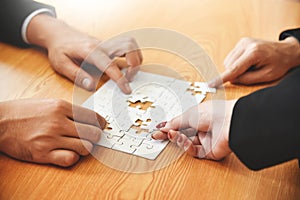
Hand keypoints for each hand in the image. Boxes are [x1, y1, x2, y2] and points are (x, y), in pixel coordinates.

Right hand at [0, 99, 105, 166]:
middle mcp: (58, 122)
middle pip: (93, 133)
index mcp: (61, 106)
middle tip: (92, 137)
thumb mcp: (49, 103)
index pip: (92, 116)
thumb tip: (89, 119)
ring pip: (85, 147)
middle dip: (96, 137)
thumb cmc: (24, 111)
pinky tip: (68, 153)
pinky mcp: (42, 154)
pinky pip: (70, 160)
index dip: (101, 123)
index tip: (102, 126)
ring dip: (86, 148)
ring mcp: (50, 139)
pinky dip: (73, 158)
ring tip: (80, 145)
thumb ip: (69, 110)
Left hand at [27, 14, 141, 93]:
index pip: (110, 65)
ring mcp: (107, 43)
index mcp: (90, 51)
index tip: (126, 89)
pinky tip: (127, 66)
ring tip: (130, 73)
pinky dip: (132, 55)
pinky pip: (127, 46)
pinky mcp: (109, 44)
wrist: (59, 34)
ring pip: (131, 44)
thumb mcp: (61, 64)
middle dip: (135, 64)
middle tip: (129, 78)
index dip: (120, 78)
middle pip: (128, 47)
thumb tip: (92, 86)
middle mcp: (102, 45)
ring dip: (136, 58)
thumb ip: (77, 75)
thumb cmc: (60, 49)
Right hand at [152, 100, 236, 159]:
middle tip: (157, 135)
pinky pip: (194, 151)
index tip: (159, 129)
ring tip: (170, 134)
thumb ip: (175, 122)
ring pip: (186, 143)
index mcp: (200, 117)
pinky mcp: (209, 152)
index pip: (182, 123)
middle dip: (170, 134)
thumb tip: (165, 127)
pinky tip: (182, 139)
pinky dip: (186, 146)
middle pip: (183, 134)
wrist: (230, 122)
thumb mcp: (189, 114)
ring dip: (177, 139)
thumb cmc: (214, 112)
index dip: (170, 126)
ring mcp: (207, 141)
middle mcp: (203, 129)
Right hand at [209, 37, 299, 86]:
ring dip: (236, 68)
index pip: (234, 69)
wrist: (286, 51)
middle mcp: (246, 44)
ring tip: (251, 66)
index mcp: (254, 53)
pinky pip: (231, 58)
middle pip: (230, 66)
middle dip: (236, 74)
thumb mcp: (266, 76)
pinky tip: (247, 62)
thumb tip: (232, 79)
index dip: (221, 78)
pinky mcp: (241, 42)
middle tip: (251, 73)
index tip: (211, 84)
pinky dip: (236, 63)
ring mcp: (243, 42)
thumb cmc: (279, 64)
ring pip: (228, 62)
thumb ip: (247, 79)